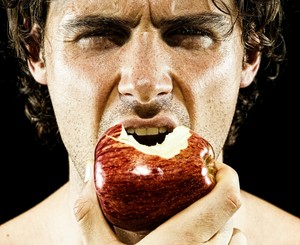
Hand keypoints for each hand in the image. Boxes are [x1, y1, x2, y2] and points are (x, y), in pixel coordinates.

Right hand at [74, 162, 246, 244]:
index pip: (227, 200)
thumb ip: (90, 212)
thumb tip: (89, 171)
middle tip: (200, 184)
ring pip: (237, 236)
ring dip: (224, 220)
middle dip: (219, 194)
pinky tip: (205, 241)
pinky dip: (226, 241)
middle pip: (232, 213)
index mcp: (180, 242)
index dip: (229, 176)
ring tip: (202, 213)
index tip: (217, 166)